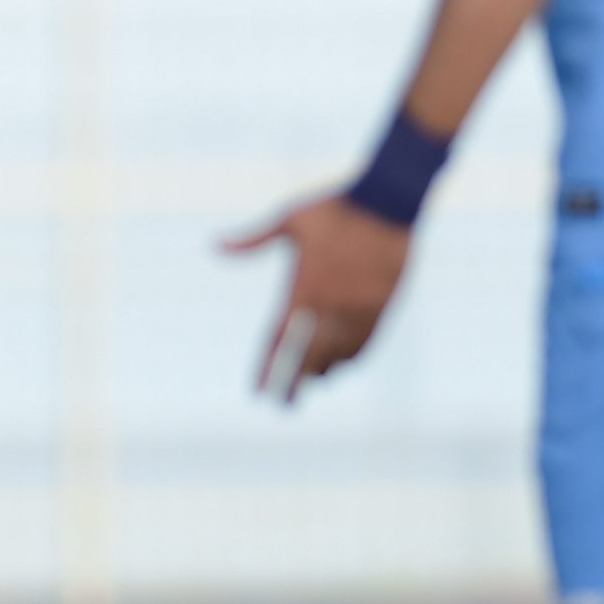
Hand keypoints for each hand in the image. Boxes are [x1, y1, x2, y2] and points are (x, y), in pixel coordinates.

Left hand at [226, 193, 411, 401]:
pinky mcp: (381, 305)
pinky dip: (352, 357)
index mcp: (302, 287)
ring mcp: (358, 308)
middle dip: (293, 383)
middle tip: (283, 403)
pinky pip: (365, 342)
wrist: (387, 199)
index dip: (267, 368)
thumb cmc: (334, 208)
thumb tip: (216, 245)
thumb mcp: (290, 219)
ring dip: (323, 371)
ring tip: (313, 380)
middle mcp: (329, 304)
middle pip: (307, 357)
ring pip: (338, 354)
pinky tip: (343, 363)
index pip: (278, 339)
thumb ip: (254, 240)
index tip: (257, 391)